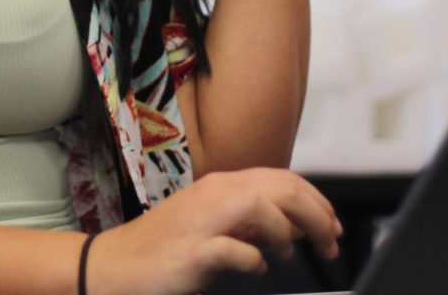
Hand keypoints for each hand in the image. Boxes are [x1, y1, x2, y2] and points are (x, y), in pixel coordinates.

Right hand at [86, 167, 340, 294]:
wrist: (114, 266)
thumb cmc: (164, 249)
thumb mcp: (214, 227)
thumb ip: (251, 223)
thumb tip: (295, 225)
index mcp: (221, 187)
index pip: (282, 179)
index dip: (316, 200)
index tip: (333, 225)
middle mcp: (214, 195)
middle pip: (280, 188)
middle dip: (316, 215)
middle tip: (330, 244)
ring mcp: (201, 221)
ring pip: (261, 205)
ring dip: (287, 232)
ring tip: (289, 255)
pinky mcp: (191, 251)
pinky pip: (233, 249)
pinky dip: (254, 259)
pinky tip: (255, 269)